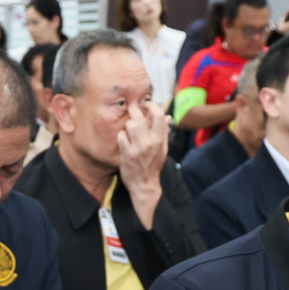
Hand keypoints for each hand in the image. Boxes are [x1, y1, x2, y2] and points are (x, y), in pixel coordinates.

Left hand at [116, 100, 169, 229]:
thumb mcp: (163, 149)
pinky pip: (121, 136)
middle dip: (134, 110)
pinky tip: (124, 140)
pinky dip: (121, 136)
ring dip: (128, 124)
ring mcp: (138, 148)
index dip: (151, 106)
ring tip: (129, 129)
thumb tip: (168, 117)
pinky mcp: (127, 154)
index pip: (158, 115)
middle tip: (132, 110)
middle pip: (140, 117)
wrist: (145, 185)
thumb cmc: (153, 165)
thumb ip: (164, 132)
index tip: (146, 104)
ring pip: (130, 125)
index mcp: (160, 140)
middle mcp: (150, 143)